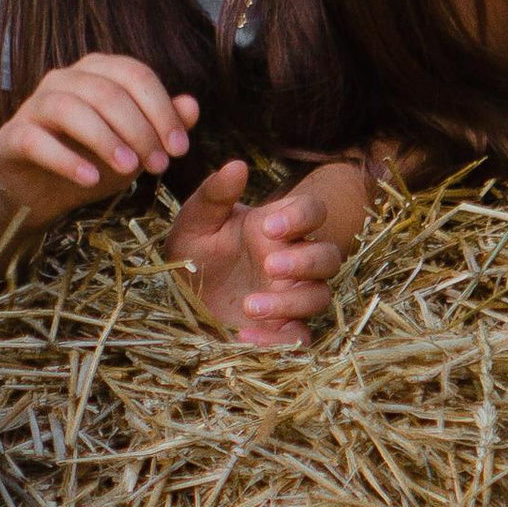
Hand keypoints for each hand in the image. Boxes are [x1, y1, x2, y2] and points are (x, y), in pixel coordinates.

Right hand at [0, 56, 201, 233]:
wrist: (40, 193)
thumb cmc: (90, 160)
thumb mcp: (133, 146)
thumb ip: (160, 125)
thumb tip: (191, 106)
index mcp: (96, 72)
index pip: (134, 75)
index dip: (162, 110)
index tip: (180, 149)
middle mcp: (63, 80)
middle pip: (106, 91)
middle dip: (139, 129)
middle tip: (159, 166)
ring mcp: (33, 105)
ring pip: (70, 108)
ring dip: (105, 139)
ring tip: (129, 169)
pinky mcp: (12, 136)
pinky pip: (37, 140)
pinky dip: (66, 159)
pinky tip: (90, 180)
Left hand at [166, 162, 355, 349]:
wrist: (178, 302)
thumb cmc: (192, 253)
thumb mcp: (194, 223)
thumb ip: (214, 195)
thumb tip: (237, 166)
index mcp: (277, 228)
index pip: (313, 211)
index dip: (302, 217)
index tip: (269, 227)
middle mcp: (292, 260)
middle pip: (329, 257)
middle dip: (306, 261)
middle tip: (269, 265)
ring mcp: (291, 296)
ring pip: (320, 297)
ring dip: (292, 301)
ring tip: (250, 304)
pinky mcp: (282, 330)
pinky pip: (301, 338)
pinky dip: (280, 340)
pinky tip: (245, 335)